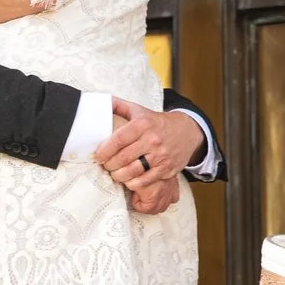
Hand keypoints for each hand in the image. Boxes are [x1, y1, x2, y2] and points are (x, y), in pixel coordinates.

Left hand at [99, 98, 194, 215]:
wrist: (186, 131)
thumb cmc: (157, 122)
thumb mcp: (139, 110)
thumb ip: (119, 105)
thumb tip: (100, 101)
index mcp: (143, 124)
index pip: (119, 139)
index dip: (105, 150)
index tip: (98, 156)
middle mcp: (152, 139)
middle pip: (123, 157)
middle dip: (110, 164)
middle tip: (105, 165)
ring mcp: (160, 155)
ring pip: (133, 171)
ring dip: (119, 175)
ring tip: (115, 173)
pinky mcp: (166, 168)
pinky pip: (145, 180)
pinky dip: (133, 183)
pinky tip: (128, 180)